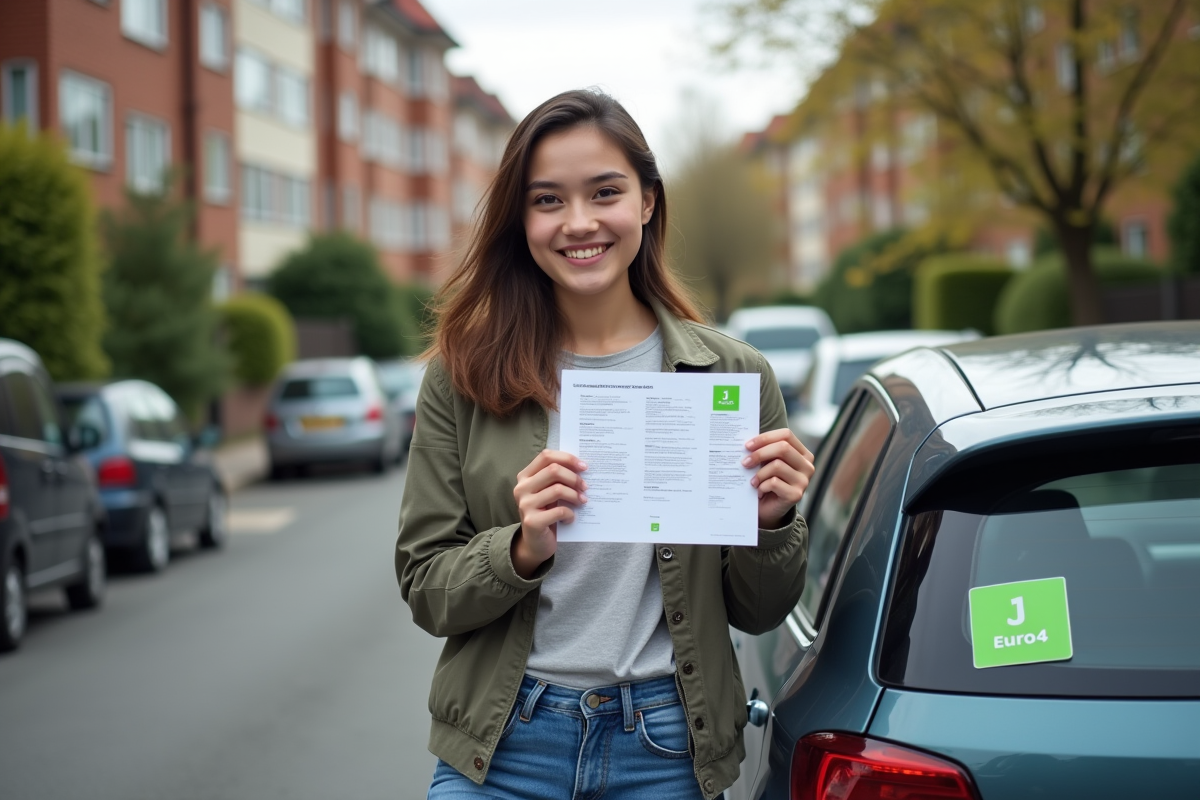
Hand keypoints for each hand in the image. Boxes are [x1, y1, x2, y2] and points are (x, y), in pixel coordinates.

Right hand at [511, 450, 587, 578]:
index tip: (583, 466)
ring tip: (582, 501)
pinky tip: (571, 518)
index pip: (546, 456)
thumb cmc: (546, 513)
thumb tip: (582, 467)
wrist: (535, 543)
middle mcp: (521, 488)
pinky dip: (570, 514)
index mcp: (525, 476)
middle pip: (553, 470)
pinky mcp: (532, 521)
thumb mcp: (548, 492)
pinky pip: (559, 511)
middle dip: (574, 477)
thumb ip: (557, 478)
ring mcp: (525, 505)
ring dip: (575, 496)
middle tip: (585, 487)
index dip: (567, 458)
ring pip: (558, 489)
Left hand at [742, 429, 813, 528]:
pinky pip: (774, 482)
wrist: (767, 510)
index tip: (747, 446)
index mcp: (802, 453)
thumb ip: (764, 450)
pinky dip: (762, 486)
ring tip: (753, 481)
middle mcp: (807, 466)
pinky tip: (759, 491)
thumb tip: (748, 443)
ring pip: (777, 465)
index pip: (786, 435)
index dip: (765, 438)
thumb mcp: (767, 462)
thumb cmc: (766, 482)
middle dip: (759, 453)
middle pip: (783, 448)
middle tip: (744, 462)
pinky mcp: (796, 495)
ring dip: (759, 473)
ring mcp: (804, 481)